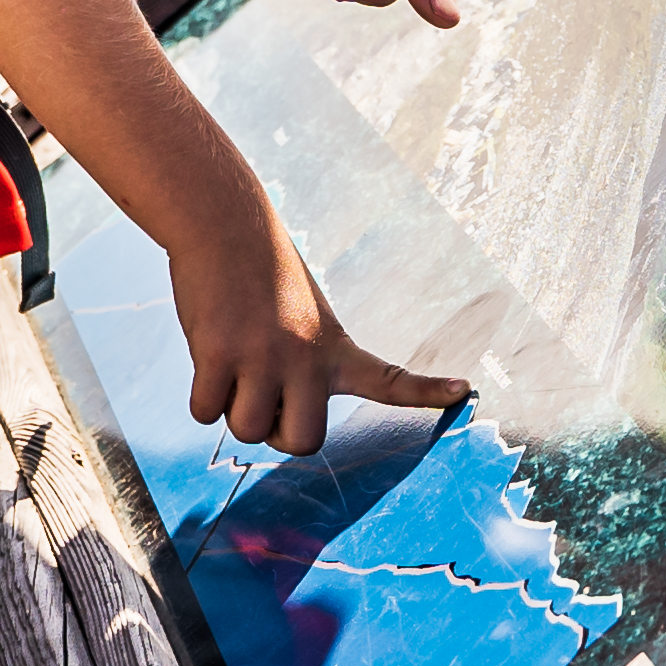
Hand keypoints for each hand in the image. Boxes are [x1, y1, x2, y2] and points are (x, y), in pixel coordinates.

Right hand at [169, 205, 466, 457]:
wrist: (222, 222)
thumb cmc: (258, 275)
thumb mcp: (299, 317)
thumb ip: (300, 369)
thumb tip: (268, 423)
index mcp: (334, 347)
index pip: (388, 377)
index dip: (425, 391)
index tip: (464, 390)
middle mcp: (305, 357)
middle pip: (303, 443)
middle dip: (277, 435)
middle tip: (264, 399)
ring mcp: (263, 356)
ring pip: (247, 431)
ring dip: (231, 410)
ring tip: (232, 362)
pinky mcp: (218, 354)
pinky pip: (204, 413)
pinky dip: (201, 397)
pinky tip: (208, 355)